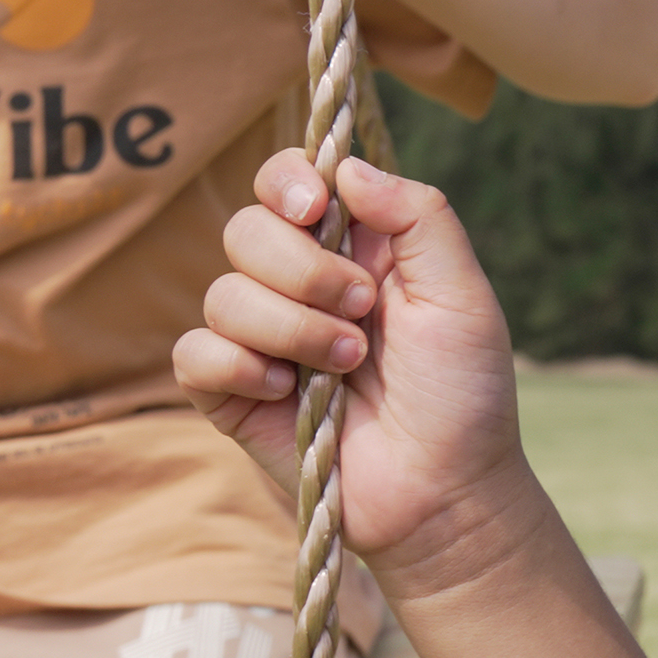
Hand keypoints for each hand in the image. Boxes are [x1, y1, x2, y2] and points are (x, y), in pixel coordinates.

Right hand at [173, 151, 532, 582]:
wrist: (445, 492)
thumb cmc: (463, 394)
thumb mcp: (463, 295)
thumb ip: (419, 217)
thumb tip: (346, 166)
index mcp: (353, 248)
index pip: (287, 183)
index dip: (287, 181)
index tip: (313, 206)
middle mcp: (299, 285)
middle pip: (246, 230)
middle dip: (303, 270)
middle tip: (361, 313)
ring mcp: (261, 339)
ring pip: (223, 294)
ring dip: (291, 328)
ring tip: (348, 365)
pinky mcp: (232, 394)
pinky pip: (195, 354)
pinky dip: (239, 367)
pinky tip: (289, 393)